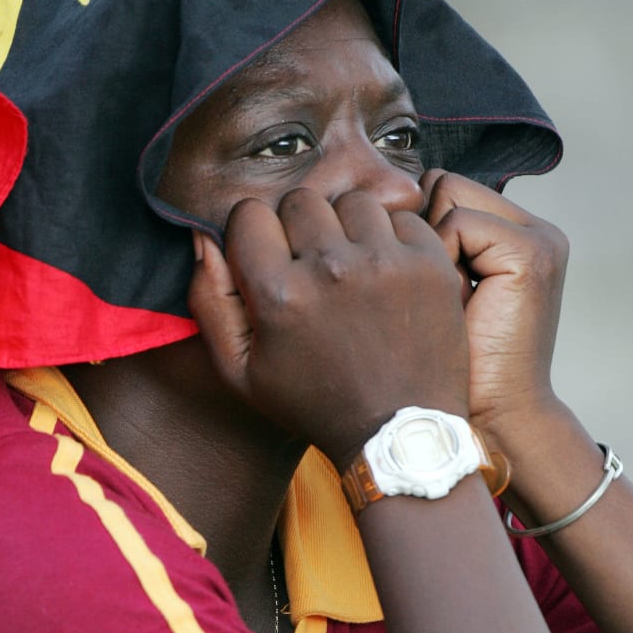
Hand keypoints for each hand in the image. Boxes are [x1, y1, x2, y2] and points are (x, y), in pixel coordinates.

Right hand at [188, 187, 470, 470]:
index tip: (269, 257)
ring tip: (352, 266)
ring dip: (347, 227)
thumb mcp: (240, 371)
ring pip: (352, 201)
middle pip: (301, 200)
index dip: (253, 233)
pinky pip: (402, 216)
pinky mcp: (430, 264)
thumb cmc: (313, 403)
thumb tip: (202, 236)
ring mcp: (386, 263)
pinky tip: (388, 272)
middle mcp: (332, 269)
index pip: (250, 213)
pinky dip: (393, 238)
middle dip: (299, 227)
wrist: (398, 432)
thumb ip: (209, 300)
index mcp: (280, 294)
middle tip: (312, 266)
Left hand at [421, 171, 568, 448]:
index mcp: (514, 230)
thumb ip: (423, 236)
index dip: (410, 229)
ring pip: (444, 195)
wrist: (487, 417)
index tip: (414, 286)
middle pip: (438, 185)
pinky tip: (454, 305)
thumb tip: (370, 196)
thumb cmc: (447, 363)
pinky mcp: (532, 252)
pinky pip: (455, 224)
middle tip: (428, 295)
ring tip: (440, 300)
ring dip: (424, 248)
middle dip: (416, 234)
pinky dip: (438, 262)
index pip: (440, 188)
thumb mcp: (433, 288)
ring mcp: (538, 237)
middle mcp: (533, 226)